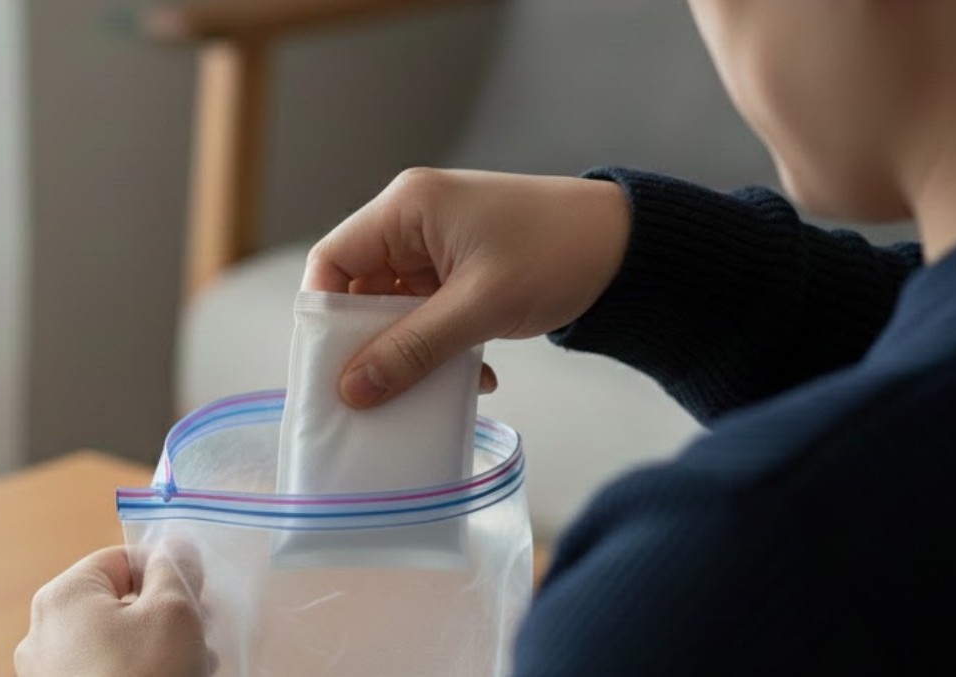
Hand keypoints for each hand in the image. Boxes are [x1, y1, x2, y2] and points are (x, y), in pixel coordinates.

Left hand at [15, 544, 212, 676]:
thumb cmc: (147, 676)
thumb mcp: (174, 611)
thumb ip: (174, 568)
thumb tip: (174, 544)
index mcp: (63, 596)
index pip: (123, 559)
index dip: (166, 573)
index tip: (197, 599)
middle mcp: (41, 632)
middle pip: (117, 603)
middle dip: (164, 615)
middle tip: (201, 636)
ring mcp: (45, 674)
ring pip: (112, 642)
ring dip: (155, 648)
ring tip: (192, 667)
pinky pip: (100, 672)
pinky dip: (134, 673)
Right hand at [304, 168, 630, 407]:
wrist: (632, 249)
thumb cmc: (559, 255)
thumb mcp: (480, 307)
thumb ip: (413, 348)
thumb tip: (353, 389)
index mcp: (408, 207)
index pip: (332, 259)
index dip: (323, 312)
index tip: (330, 366)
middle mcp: (415, 221)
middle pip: (361, 287)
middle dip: (370, 341)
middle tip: (375, 391)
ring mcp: (439, 246)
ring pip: (396, 307)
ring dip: (413, 350)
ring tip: (432, 387)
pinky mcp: (463, 270)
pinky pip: (430, 313)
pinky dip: (442, 346)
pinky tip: (476, 373)